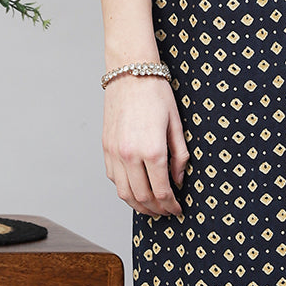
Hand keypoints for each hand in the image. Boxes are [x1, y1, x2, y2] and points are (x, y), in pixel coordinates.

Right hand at [102, 74, 188, 217]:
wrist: (130, 73)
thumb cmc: (156, 94)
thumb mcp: (176, 125)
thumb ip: (179, 157)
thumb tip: (178, 180)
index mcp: (152, 150)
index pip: (162, 191)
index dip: (171, 205)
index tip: (178, 209)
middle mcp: (130, 155)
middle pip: (142, 197)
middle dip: (156, 210)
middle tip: (167, 212)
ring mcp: (114, 153)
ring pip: (124, 193)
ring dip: (138, 205)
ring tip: (151, 207)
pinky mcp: (106, 148)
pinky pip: (113, 178)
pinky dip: (124, 189)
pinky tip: (136, 189)